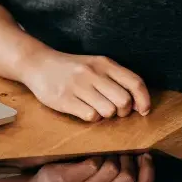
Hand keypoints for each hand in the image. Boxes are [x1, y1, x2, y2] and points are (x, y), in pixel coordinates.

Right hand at [20, 50, 150, 121]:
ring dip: (106, 115)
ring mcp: (77, 86)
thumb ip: (116, 78)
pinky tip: (83, 109)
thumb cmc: (71, 68)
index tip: (143, 110)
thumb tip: (138, 103)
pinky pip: (91, 116)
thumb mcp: (95, 64)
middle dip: (123, 111)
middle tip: (115, 110)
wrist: (37, 64)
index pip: (135, 82)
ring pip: (109, 111)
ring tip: (97, 108)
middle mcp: (92, 73)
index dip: (144, 100)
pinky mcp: (64, 99)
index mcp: (103, 63)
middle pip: (124, 101)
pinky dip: (91, 117)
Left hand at [23, 153, 154, 181]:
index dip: (148, 173)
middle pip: (128, 178)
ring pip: (111, 169)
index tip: (147, 156)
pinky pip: (92, 163)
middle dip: (129, 160)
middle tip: (123, 150)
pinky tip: (91, 153)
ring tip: (106, 151)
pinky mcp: (70, 178)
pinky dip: (95, 154)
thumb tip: (136, 162)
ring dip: (112, 155)